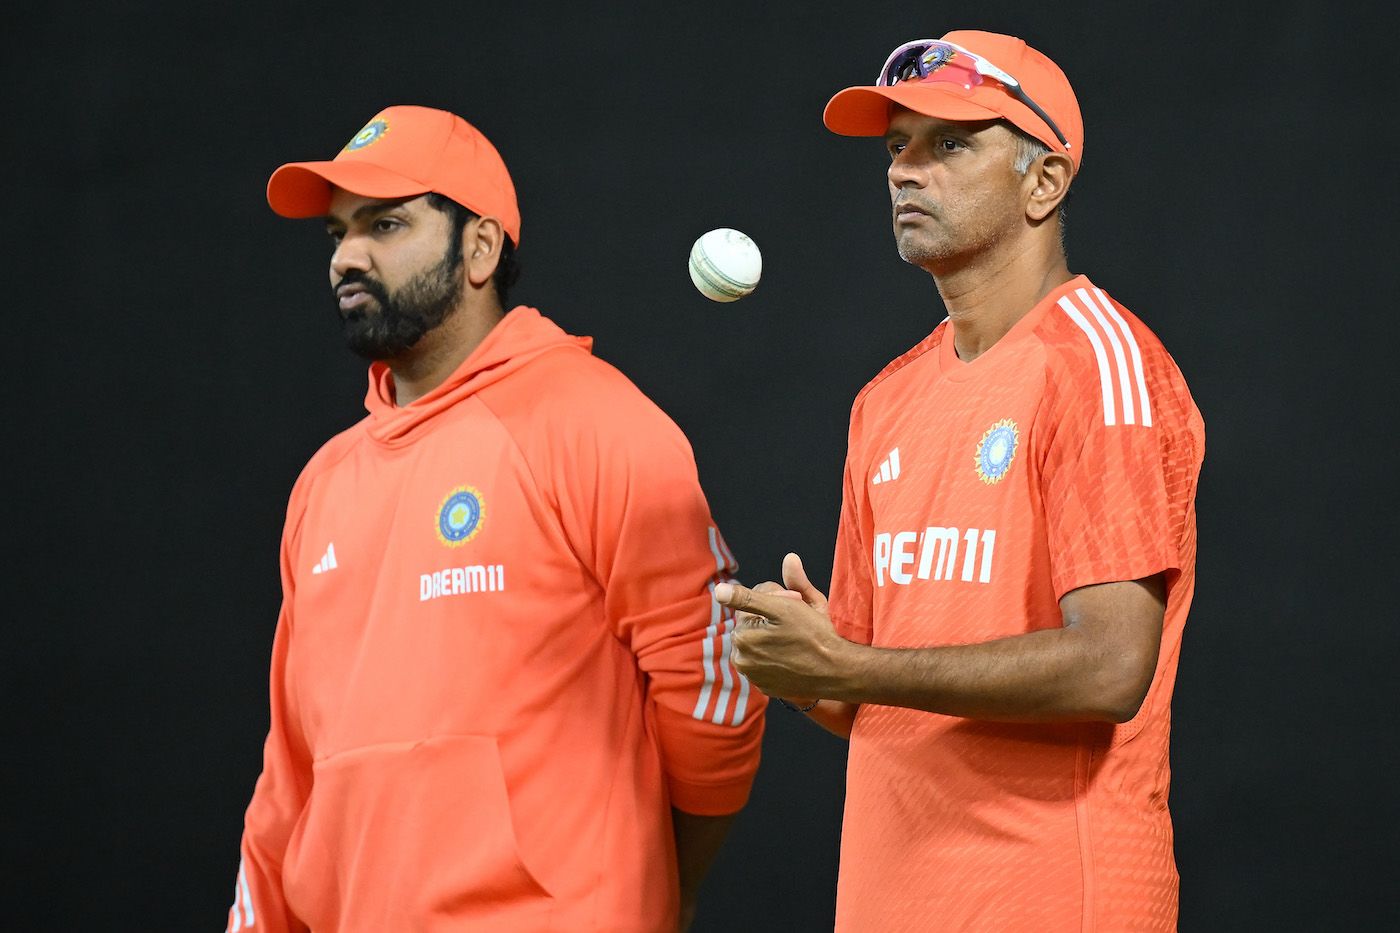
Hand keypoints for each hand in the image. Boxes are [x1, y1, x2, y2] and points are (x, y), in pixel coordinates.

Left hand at [714, 554, 845, 701]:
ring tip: (794, 639)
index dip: (772, 600)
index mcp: (742, 637)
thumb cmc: (815, 635)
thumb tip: (719, 590)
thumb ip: (750, 596)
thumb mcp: (784, 607)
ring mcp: (753, 677)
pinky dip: (774, 657)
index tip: (793, 604)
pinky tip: (792, 655)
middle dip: (769, 619)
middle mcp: (741, 660)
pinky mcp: (765, 688)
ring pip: (757, 644)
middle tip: (796, 621)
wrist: (837, 670)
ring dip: (770, 637)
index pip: (747, 604)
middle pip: (750, 625)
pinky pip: (764, 663)